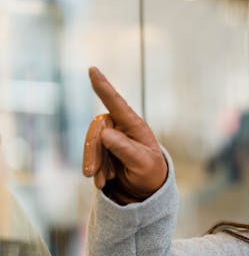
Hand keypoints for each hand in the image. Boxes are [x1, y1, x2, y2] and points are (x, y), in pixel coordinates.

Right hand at [83, 66, 167, 203]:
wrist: (146, 186)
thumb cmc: (150, 172)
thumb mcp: (141, 163)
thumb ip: (125, 149)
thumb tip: (105, 134)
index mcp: (135, 125)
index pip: (116, 103)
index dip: (103, 86)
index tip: (92, 69)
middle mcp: (121, 126)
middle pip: (97, 131)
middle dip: (93, 153)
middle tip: (91, 174)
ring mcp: (111, 134)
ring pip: (91, 143)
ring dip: (94, 163)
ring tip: (102, 181)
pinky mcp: (103, 145)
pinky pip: (91, 152)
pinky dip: (94, 167)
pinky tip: (102, 181)